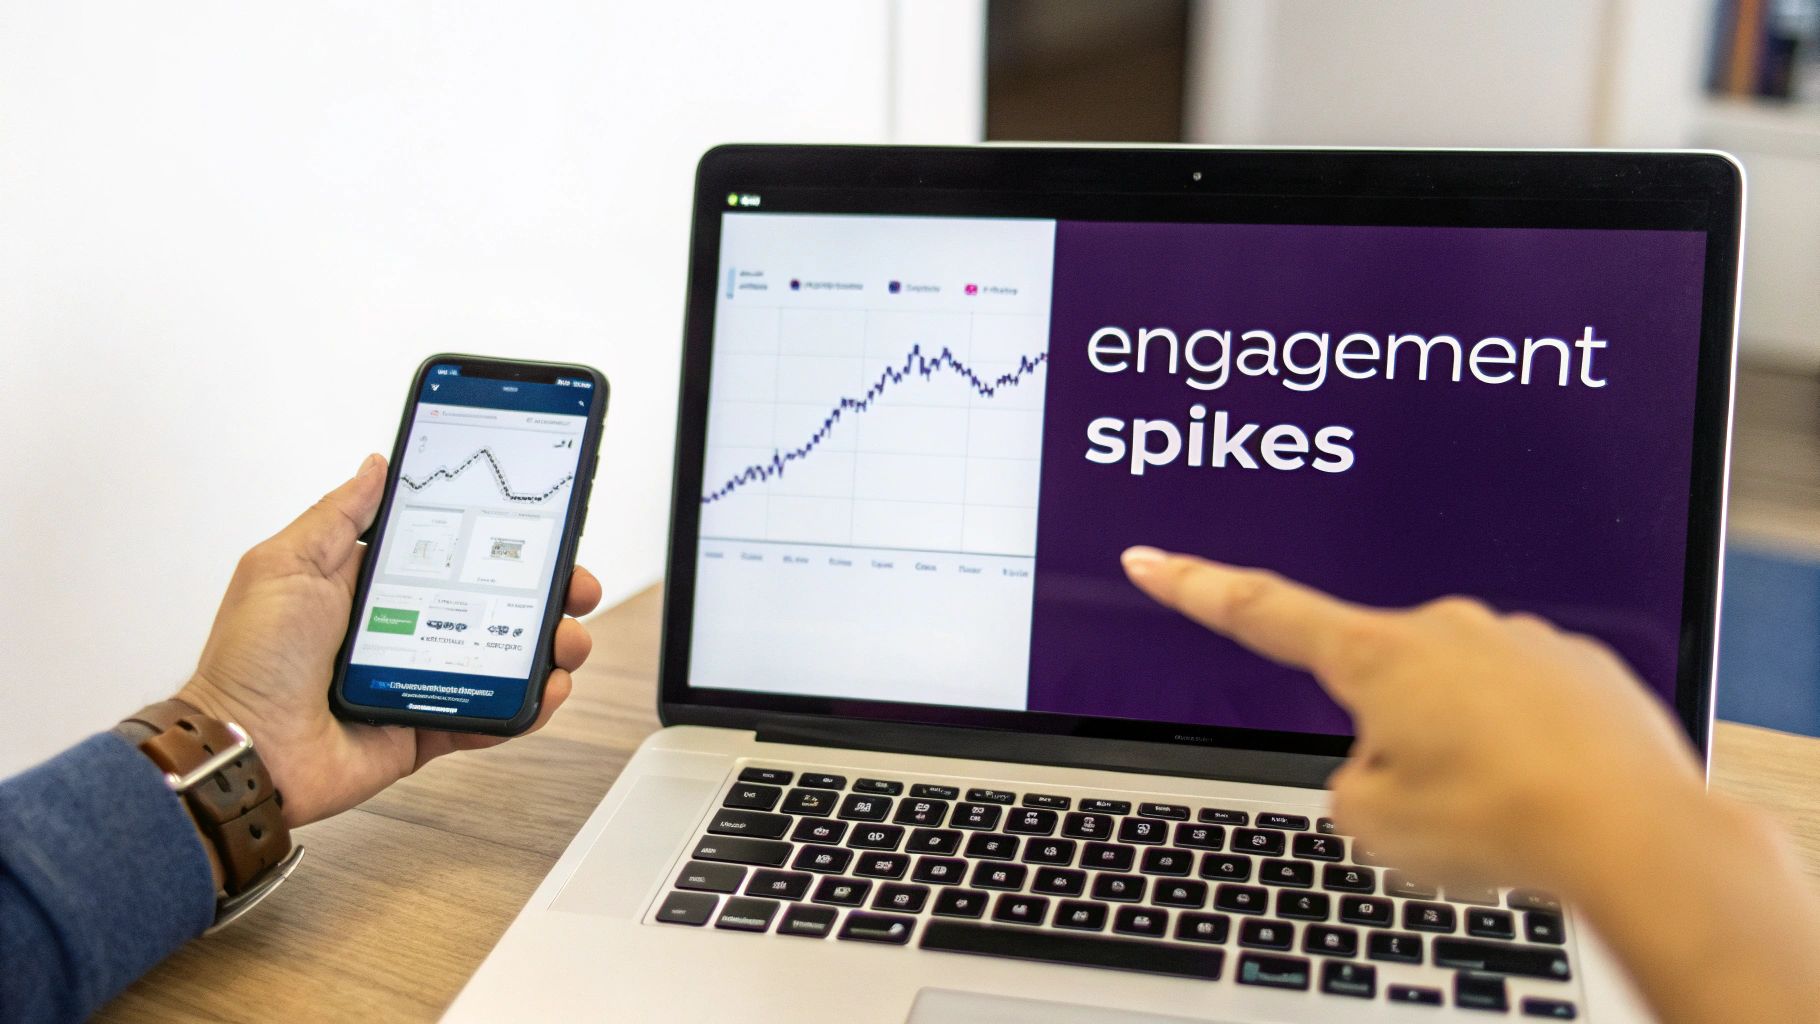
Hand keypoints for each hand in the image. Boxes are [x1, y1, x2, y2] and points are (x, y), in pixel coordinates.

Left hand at [177, 454, 603, 826]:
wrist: (245, 750)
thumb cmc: (250, 660)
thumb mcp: (285, 565)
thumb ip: (338, 514)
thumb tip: (375, 465)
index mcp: (370, 584)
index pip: (451, 551)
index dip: (499, 540)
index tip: (539, 529)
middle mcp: (402, 627)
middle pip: (492, 602)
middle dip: (544, 593)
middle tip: (573, 588)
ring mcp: (419, 678)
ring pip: (503, 657)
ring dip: (547, 647)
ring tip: (566, 641)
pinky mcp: (427, 726)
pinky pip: (490, 715)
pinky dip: (525, 706)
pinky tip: (545, 691)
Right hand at [1119, 545, 1703, 893]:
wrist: (1632, 830)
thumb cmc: (1499, 820)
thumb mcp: (1375, 826)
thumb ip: (1350, 784)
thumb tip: (1386, 766)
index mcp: (1375, 656)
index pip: (1261, 613)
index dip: (1197, 588)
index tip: (1153, 559)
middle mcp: (1445, 628)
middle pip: (1381, 686)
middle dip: (1394, 741)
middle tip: (1435, 804)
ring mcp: (1518, 640)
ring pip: (1460, 701)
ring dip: (1467, 750)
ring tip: (1503, 806)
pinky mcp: (1579, 666)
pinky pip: (1526, 708)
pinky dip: (1527, 751)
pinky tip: (1550, 791)